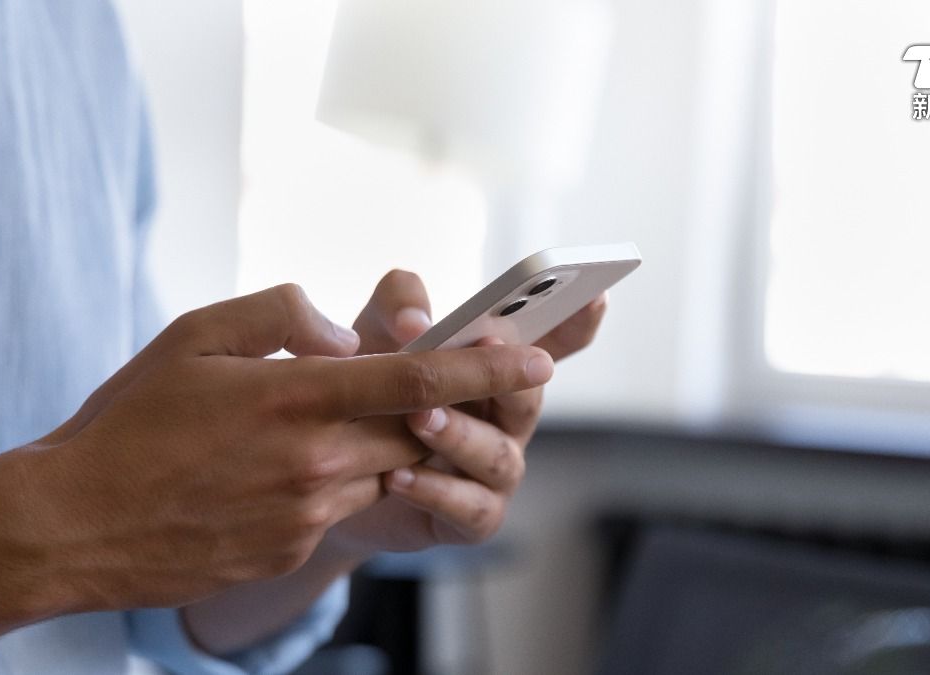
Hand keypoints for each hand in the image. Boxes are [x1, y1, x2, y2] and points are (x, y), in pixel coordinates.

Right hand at [0, 285, 553, 611]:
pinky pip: (341, 509)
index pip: (420, 375)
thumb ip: (282, 315)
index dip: (488, 366)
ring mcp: (306, 513)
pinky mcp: (289, 550)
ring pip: (385, 474)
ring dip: (384, 447)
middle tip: (447, 386)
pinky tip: (281, 471)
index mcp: (298, 396)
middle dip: (443, 409)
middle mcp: (316, 460)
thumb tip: (345, 332)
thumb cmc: (130, 421)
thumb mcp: (196, 336)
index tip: (541, 358)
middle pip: (417, 430)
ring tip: (331, 427)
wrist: (73, 523)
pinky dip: (338, 482)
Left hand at [321, 270, 605, 556]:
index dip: (580, 320)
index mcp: (500, 368)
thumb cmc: (371, 390)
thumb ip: (399, 306)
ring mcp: (496, 469)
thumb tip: (415, 322)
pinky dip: (434, 491)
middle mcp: (510, 418)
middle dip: (509, 374)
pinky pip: (468, 507)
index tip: (595, 295)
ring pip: (496, 454)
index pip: (556, 340)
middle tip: (487, 346)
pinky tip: (397, 477)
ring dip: (459, 433)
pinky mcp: (473, 516)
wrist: (334, 473)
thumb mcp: (377, 333)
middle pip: (529, 396)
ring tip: (418, 417)